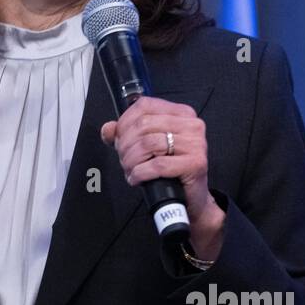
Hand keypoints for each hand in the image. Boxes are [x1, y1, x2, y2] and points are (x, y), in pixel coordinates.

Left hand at [100, 96, 224, 256]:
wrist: (192, 198)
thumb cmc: (170, 171)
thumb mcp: (147, 147)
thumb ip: (126, 134)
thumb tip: (108, 129)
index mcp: (182, 114)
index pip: (145, 106)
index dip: (124, 122)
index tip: (118, 138)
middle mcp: (192, 125)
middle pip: (144, 125)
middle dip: (125, 145)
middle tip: (124, 159)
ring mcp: (196, 143)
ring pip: (148, 144)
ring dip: (131, 160)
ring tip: (130, 170)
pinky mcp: (196, 163)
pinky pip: (157, 165)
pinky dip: (140, 173)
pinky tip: (137, 178)